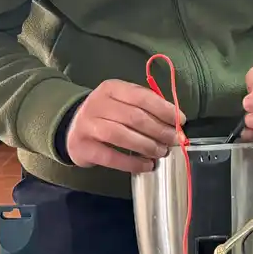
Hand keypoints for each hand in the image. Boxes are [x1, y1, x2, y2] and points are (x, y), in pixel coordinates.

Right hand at [65, 79, 183, 174]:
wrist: (72, 126)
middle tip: (174, 140)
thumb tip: (175, 121)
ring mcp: (88, 125)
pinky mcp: (83, 147)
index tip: (180, 121)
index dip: (164, 109)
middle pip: (134, 117)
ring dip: (147, 146)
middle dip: (159, 130)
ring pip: (122, 135)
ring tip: (161, 153)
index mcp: (111, 88)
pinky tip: (146, 166)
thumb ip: (146, 107)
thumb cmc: (107, 113)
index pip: (142, 97)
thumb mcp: (123, 101)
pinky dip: (132, 162)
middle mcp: (97, 103)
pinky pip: (111, 157)